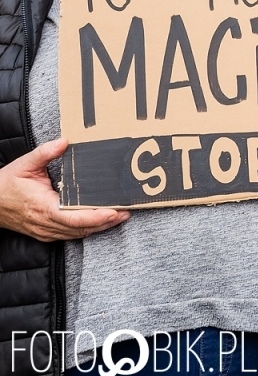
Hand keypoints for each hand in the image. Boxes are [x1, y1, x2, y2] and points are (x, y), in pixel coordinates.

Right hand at [0, 139, 128, 241]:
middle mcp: (46, 223)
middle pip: (80, 227)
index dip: (96, 217)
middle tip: (127, 212)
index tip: (114, 211)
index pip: (74, 217)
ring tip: (121, 216)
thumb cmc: (5, 184)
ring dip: (99, 227)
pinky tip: (101, 222)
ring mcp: (45, 230)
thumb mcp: (24, 164)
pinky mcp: (45, 232)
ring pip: (77, 233)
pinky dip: (87, 229)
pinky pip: (70, 234)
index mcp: (43, 207)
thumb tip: (64, 142)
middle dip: (105, 222)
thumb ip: (45, 153)